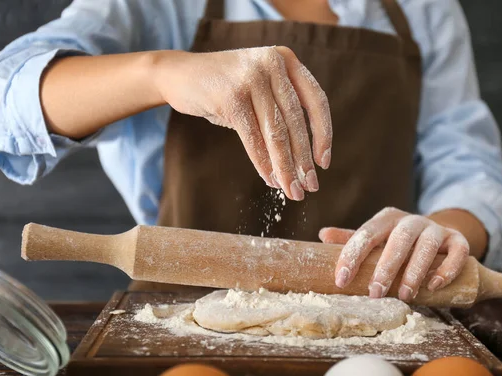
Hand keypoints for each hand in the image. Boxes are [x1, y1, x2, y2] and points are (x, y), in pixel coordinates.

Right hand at [152, 47, 332, 200]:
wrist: (178, 75)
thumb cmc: (224, 87)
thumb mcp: (260, 88)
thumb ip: (282, 110)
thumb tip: (305, 161)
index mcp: (286, 59)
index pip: (316, 101)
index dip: (323, 135)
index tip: (323, 163)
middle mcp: (272, 64)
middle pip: (296, 122)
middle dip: (304, 160)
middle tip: (310, 187)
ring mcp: (251, 78)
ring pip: (276, 133)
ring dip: (286, 167)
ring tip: (292, 191)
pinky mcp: (231, 97)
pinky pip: (253, 138)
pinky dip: (263, 163)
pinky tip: (270, 180)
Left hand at [319, 207, 469, 301]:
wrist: (438, 237)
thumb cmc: (398, 243)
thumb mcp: (376, 240)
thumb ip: (353, 239)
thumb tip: (322, 235)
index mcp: (387, 218)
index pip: (367, 234)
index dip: (353, 255)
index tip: (342, 279)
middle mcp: (412, 221)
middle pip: (399, 239)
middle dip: (386, 267)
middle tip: (375, 293)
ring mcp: (436, 229)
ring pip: (427, 245)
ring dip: (415, 270)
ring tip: (406, 295)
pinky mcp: (458, 240)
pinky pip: (457, 251)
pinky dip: (446, 269)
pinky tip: (433, 286)